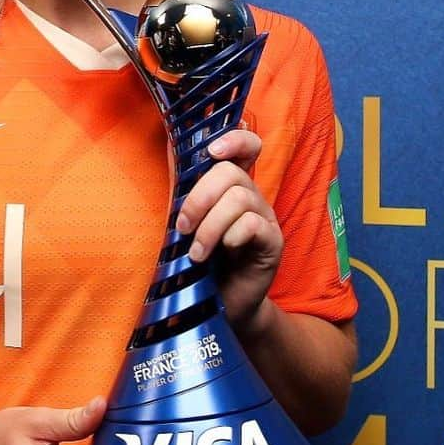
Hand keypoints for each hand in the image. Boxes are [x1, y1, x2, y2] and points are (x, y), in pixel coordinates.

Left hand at [173, 128, 282, 327]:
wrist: (219, 305)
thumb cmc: (202, 260)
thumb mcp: (188, 218)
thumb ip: (183, 184)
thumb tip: (170, 143)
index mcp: (232, 186)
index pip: (247, 146)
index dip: (234, 139)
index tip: (211, 151)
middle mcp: (252, 197)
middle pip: (232, 172)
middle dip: (199, 198)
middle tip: (182, 227)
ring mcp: (265, 218)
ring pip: (240, 198)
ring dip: (209, 226)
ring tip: (196, 252)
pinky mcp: (273, 242)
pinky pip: (252, 225)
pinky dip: (230, 237)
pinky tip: (222, 253)